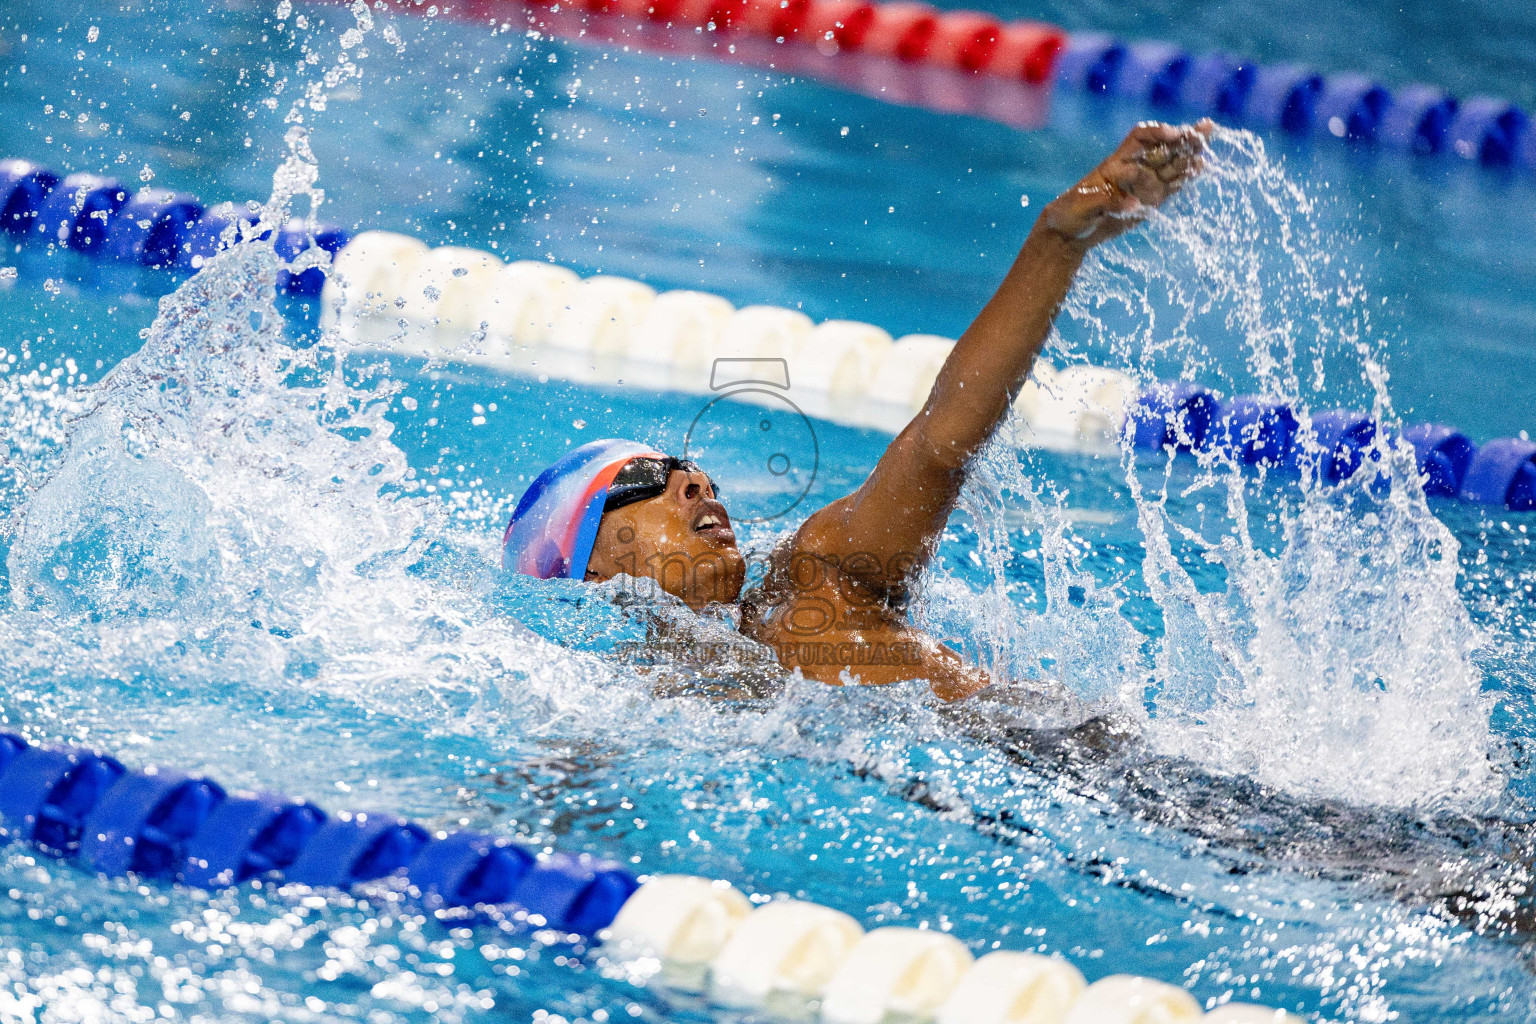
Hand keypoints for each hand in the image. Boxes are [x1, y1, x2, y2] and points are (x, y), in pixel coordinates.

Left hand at [1039, 119, 1213, 251]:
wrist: (1070, 232)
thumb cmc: (1070, 212)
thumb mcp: (1083, 205)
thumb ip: (1108, 202)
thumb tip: (1136, 205)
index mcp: (1116, 161)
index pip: (1141, 138)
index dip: (1157, 133)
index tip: (1171, 135)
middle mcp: (1134, 167)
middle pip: (1164, 146)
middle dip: (1185, 137)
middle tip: (1208, 128)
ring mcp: (1145, 184)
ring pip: (1173, 164)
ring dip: (1192, 153)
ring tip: (1209, 142)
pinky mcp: (1151, 201)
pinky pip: (1172, 186)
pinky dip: (1187, 178)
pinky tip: (1202, 167)